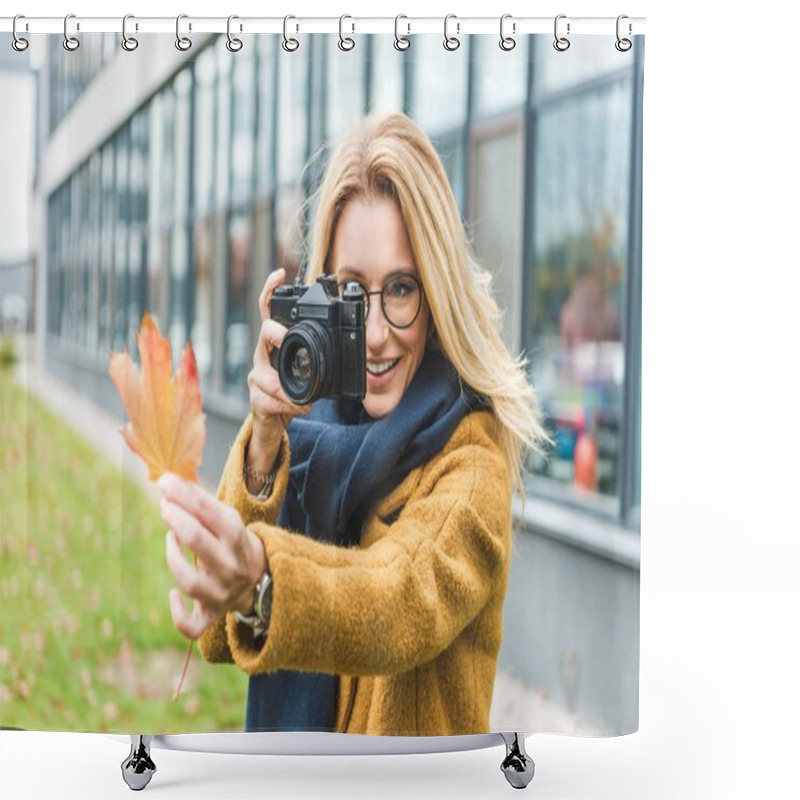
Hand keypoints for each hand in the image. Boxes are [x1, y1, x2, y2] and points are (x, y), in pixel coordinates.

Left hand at [157, 472, 266, 639]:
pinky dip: (178, 613)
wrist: (260, 579)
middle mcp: (230, 565)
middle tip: (164, 505)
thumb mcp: (227, 519)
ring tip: (170, 539)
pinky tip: (172, 595)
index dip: (182, 494)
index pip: (207, 511)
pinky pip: (193, 626)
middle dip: (176, 518)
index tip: (164, 481)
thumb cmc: (232, 542)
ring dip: (173, 559)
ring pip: (190, 582)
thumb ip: (201, 504)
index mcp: (237, 537)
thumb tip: (169, 485)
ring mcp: (220, 592)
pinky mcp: (211, 614)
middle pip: (197, 540)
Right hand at [248, 268, 310, 453]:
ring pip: (268, 376)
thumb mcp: (304, 372)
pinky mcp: (256, 398)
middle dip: (274, 333)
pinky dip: (289, 404)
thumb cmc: (289, 393)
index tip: (279, 274)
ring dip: (288, 389)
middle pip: (264, 333)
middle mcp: (262, 356)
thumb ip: (315, 358)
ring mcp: (256, 376)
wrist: (272, 423)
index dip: (271, 290)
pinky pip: (271, 399)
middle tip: (284, 336)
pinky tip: (300, 407)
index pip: (269, 312)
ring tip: (305, 399)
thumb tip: (348, 347)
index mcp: (276, 345)